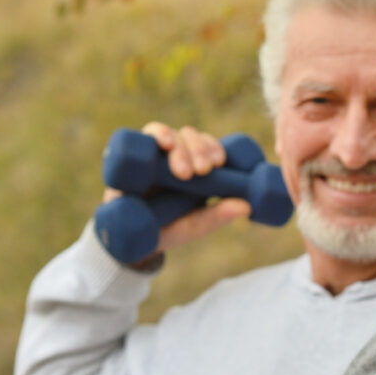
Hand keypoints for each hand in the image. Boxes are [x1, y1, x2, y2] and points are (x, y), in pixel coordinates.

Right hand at [102, 123, 251, 261]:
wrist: (127, 240)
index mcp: (194, 168)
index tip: (219, 162)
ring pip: (171, 134)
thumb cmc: (166, 230)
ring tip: (183, 170)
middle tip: (203, 170)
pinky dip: (157, 134)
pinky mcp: (133, 158)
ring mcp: (153, 156)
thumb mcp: (193, 226)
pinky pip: (143, 136)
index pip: (208, 146)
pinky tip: (164, 143)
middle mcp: (174, 157)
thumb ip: (217, 216)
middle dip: (198, 149)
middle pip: (190, 136)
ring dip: (180, 146)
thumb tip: (248, 206)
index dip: (215, 148)